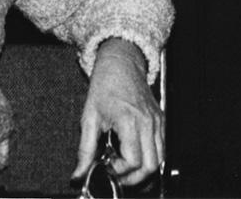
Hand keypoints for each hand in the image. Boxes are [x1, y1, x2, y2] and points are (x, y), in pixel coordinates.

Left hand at [73, 39, 161, 185]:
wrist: (122, 63)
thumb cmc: (106, 85)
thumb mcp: (89, 117)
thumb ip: (85, 149)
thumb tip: (79, 173)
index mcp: (129, 121)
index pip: (133, 161)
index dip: (119, 171)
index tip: (107, 167)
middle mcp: (148, 122)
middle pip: (151, 166)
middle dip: (134, 178)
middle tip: (117, 174)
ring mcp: (157, 121)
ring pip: (160, 159)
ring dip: (143, 170)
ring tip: (125, 166)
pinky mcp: (160, 120)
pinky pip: (161, 147)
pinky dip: (150, 157)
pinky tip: (134, 153)